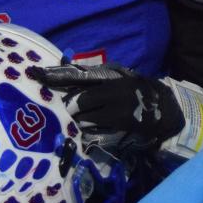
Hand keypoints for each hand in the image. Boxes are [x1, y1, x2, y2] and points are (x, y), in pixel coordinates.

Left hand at [28, 62, 183, 152]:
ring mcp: (116, 109)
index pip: (77, 75)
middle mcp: (112, 90)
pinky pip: (93, 130)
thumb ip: (98, 78)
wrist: (166, 110)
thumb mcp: (121, 78)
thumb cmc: (139, 93)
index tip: (36, 74)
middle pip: (77, 101)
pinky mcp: (119, 125)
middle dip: (68, 108)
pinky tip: (85, 133)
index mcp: (110, 76)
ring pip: (83, 117)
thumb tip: (67, 69)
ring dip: (76, 122)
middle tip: (62, 112)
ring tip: (75, 124)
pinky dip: (86, 132)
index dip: (55, 76)